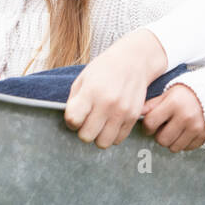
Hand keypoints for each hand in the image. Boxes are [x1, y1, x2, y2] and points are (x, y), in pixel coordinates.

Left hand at [64, 29, 167, 148]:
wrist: (133, 61)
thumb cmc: (104, 70)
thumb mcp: (83, 79)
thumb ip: (74, 101)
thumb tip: (71, 123)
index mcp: (91, 91)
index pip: (73, 120)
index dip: (71, 121)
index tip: (75, 117)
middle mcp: (107, 103)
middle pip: (86, 136)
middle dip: (83, 131)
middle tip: (87, 122)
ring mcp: (122, 111)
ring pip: (103, 143)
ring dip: (98, 136)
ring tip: (99, 124)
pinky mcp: (134, 117)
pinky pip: (118, 140)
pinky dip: (112, 135)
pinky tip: (110, 123)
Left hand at [142, 83, 204, 151]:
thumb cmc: (186, 95)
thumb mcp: (168, 94)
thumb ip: (152, 104)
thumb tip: (136, 113)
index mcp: (174, 103)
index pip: (150, 123)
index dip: (147, 127)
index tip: (150, 126)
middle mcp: (185, 117)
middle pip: (161, 139)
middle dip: (159, 135)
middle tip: (164, 128)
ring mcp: (196, 128)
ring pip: (173, 147)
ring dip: (171, 141)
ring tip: (175, 130)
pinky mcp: (203, 136)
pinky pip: (186, 148)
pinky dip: (183, 143)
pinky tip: (184, 132)